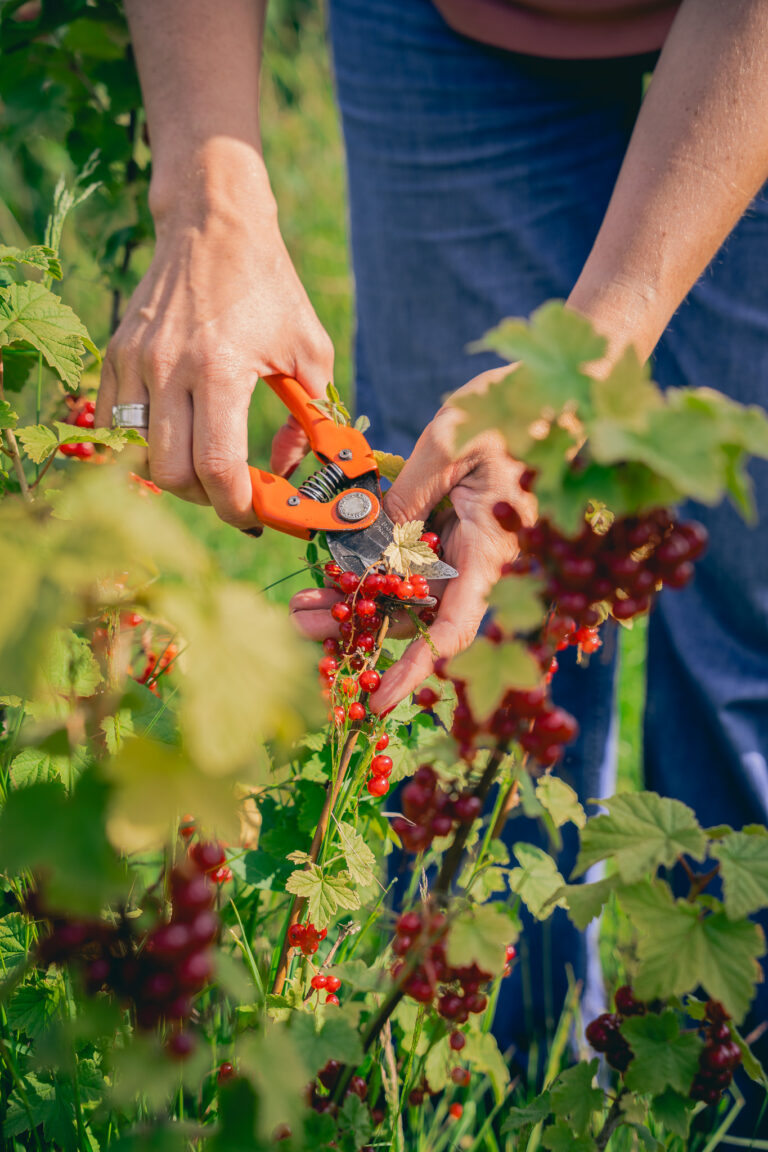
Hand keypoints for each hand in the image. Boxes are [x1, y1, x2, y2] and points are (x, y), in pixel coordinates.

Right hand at [95, 148, 333, 527]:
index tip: (256, 515)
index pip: (217, 468)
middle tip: (233, 492)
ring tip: (207, 462)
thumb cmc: (270, 286)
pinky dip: (147, 443)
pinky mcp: (116, 355)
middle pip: (172, 474)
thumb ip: (308, 420)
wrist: (213, 223)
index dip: (237, 506)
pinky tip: (178, 433)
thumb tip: (286, 471)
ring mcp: (135, 362)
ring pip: (141, 454)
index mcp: (220, 368)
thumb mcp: (310, 351)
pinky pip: (119, 424)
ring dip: (176, 473)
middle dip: (206, 498)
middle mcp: (168, 368)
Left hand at [289, 368, 535, 711]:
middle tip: (301, 624)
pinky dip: (368, 571)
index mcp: (491, 549)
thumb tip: (370, 545)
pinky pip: (406, 565)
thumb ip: (409, 498)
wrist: (548, 392)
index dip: (416, 668)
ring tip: (301, 605)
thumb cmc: (512, 410)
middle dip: (359, 631)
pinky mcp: (448, 533)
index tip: (378, 697)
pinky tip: (327, 573)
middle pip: (416, 618)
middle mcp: (477, 561)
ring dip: (354, 602)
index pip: (453, 628)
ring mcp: (462, 549)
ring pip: (405, 594)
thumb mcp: (451, 445)